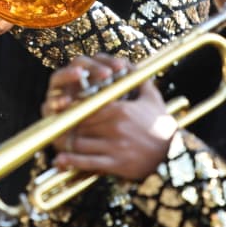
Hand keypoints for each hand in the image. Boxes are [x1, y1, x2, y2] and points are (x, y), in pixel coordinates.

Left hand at [43, 56, 176, 181]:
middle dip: (64, 123)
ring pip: (80, 142)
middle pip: (79, 123)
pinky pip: (88, 163)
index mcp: (119, 109)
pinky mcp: (115, 164)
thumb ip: (138, 78)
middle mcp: (114, 127)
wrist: (173, 155)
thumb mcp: (152, 97)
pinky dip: (71, 162)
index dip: (70, 106)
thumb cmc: (161, 125)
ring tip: (53, 139)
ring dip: (64, 142)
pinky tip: (59, 160)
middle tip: (52, 122)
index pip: (86, 104)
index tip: (61, 106)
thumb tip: (128, 63)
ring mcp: (114, 146)